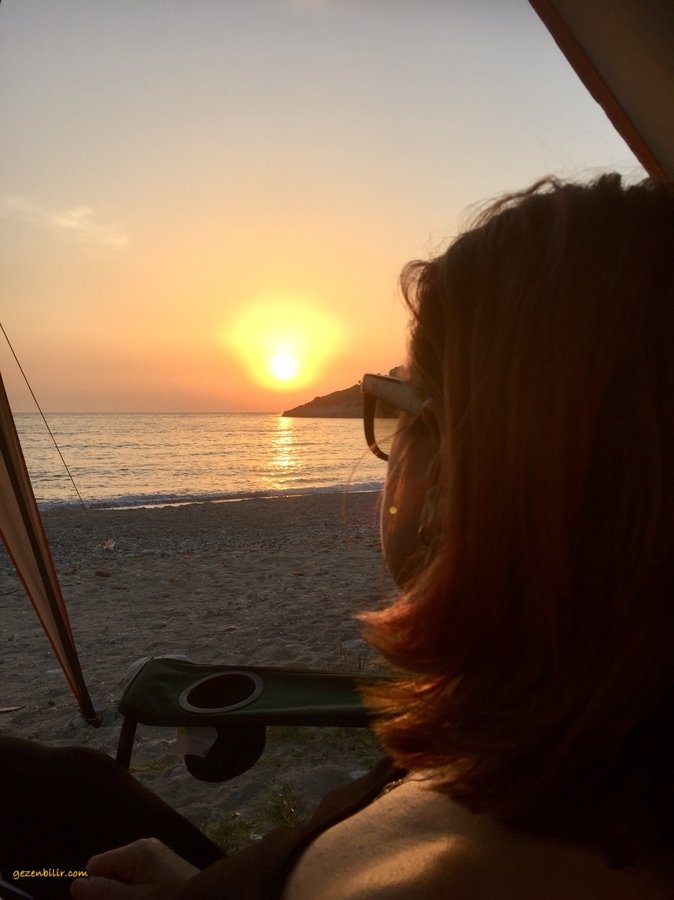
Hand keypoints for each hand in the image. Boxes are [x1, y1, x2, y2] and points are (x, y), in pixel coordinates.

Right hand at [69, 837, 198, 899]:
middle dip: (112, 893)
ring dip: (125, 895)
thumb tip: (76, 884)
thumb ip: (105, 892)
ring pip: (123, 878)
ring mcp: (156, 856)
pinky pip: (139, 879)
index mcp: (136, 851)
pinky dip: (138, 893)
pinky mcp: (164, 867)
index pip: (96, 866)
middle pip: (109, 871)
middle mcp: (144, 847)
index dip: (97, 888)